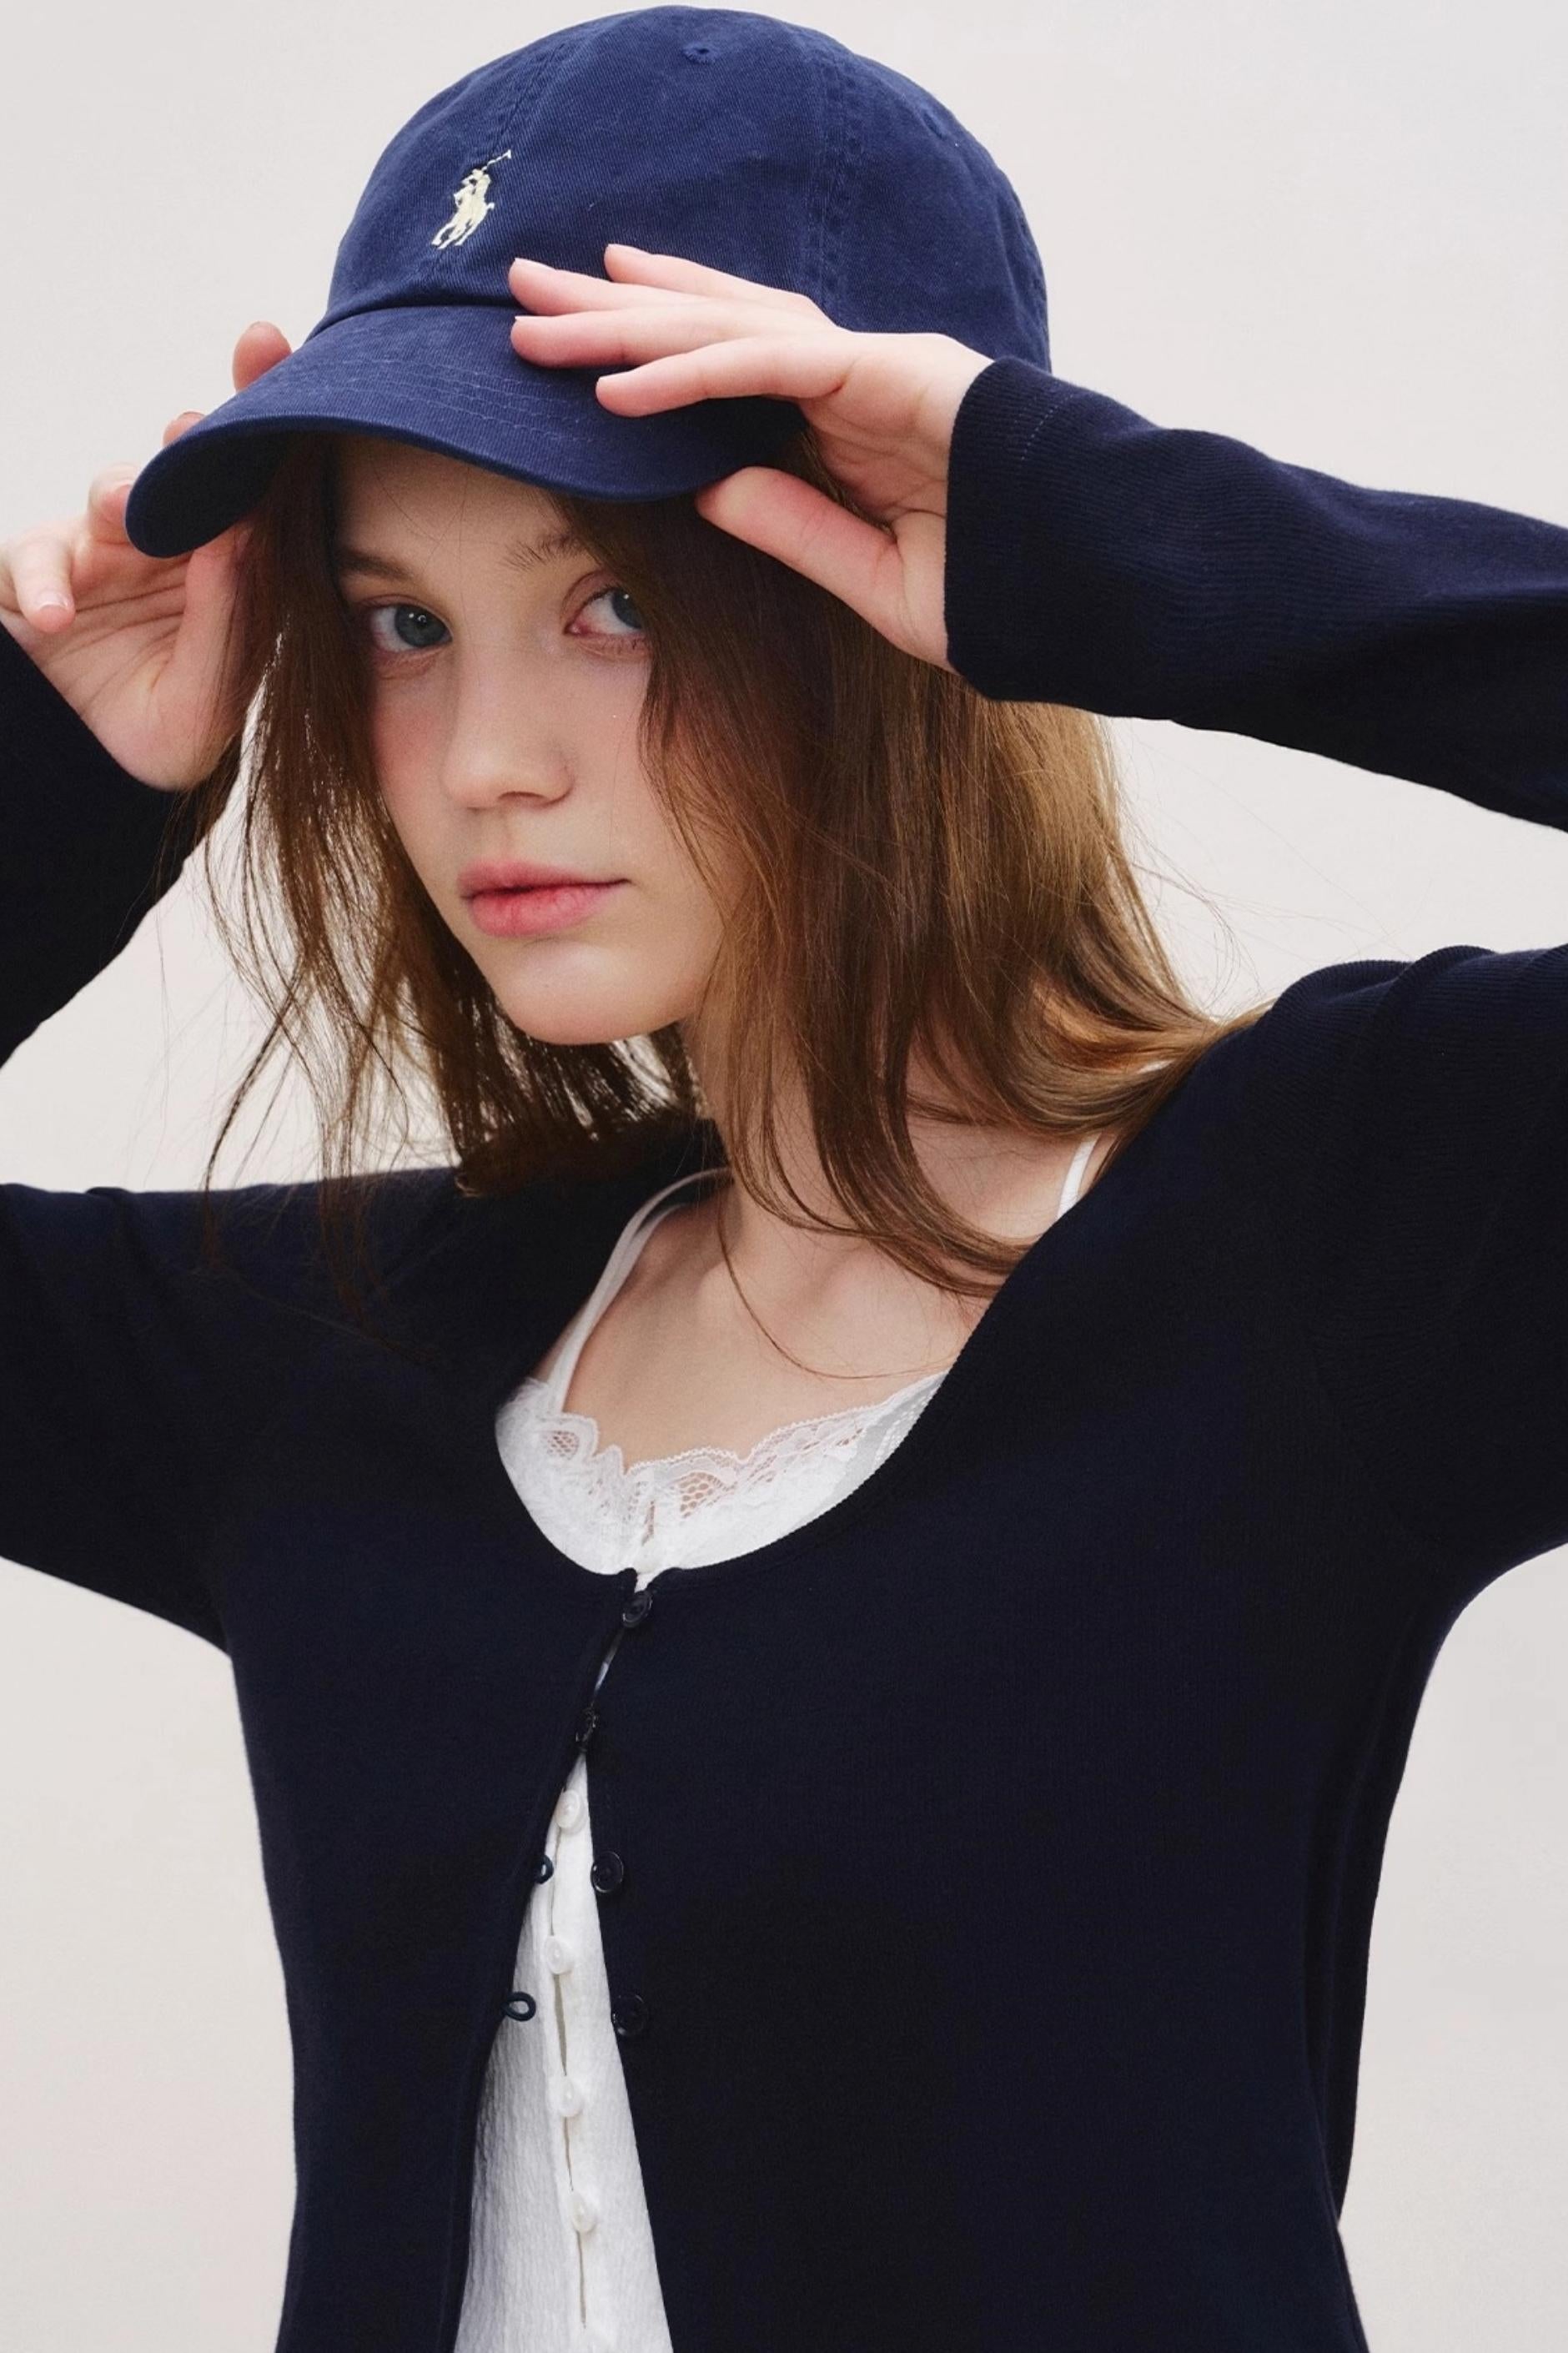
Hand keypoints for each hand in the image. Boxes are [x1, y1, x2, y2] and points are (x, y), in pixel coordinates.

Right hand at [0, 321, 292, 789]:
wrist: (89, 781)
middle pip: (183, 471)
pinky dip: (46, 582)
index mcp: (226, 569)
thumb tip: (243, 533)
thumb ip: (227, 625)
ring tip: (127, 517)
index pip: (253, 489)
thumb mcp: (204, 707)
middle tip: (196, 430)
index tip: (271, 354)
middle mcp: (165, 547)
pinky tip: (59, 621)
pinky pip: (36, 557)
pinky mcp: (34, 573)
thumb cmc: (164, 739)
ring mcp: (98, 553)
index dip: (260, 422)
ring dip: (122, 498)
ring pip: (111, 498)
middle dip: (192, 443)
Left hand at [508, 244, 992, 669]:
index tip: (576, 351)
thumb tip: (701, 486)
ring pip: (725, 327)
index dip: (652, 351)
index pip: (730, 368)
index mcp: (845, 424)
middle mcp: (849, 380)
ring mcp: (871, 368)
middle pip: (709, 325)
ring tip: (538, 323)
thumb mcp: (870, 577)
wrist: (1097, 583)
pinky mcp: (891, 375)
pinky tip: (620, 389)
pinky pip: (771, 364)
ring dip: (626, 324)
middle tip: (518, 295)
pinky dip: (693, 371)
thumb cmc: (1004, 589)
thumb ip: (790, 527)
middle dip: (612, 311)